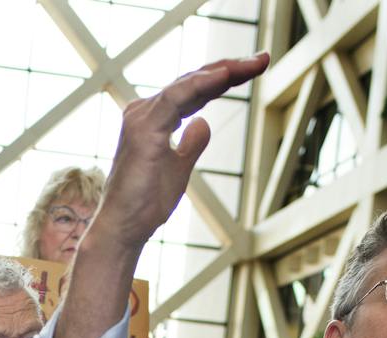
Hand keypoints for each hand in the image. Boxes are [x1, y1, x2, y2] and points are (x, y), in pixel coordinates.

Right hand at [92, 56, 268, 253]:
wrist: (124, 229)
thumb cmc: (145, 204)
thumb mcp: (179, 169)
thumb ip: (191, 144)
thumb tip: (203, 121)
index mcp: (153, 120)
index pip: (193, 91)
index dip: (222, 79)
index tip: (252, 69)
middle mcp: (144, 112)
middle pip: (193, 82)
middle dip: (229, 69)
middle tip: (262, 59)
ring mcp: (141, 117)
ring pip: (188, 84)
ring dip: (223, 72)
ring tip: (253, 64)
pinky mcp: (143, 128)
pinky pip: (177, 97)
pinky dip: (201, 84)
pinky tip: (225, 76)